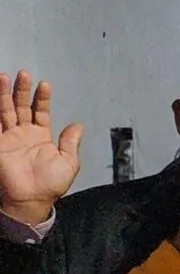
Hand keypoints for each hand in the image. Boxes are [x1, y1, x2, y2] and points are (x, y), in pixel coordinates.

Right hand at [0, 71, 82, 226]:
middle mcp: (23, 134)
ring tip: (5, 77)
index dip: (42, 98)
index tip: (45, 84)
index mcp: (41, 137)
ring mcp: (9, 138)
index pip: (40, 112)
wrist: (31, 199)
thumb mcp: (69, 162)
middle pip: (20, 106)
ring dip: (4, 94)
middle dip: (21, 90)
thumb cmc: (50, 184)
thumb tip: (78, 125)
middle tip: (23, 73)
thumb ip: (71, 142)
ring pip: (5, 110)